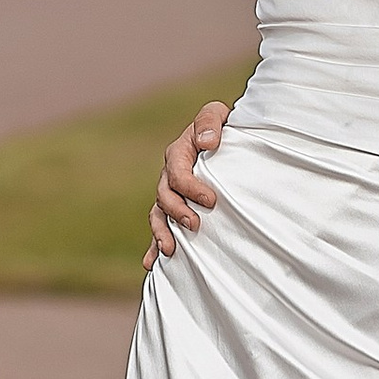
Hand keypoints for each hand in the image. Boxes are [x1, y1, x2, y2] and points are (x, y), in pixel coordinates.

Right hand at [146, 101, 231, 267]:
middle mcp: (169, 175)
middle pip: (164, 196)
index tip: (211, 200)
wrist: (227, 139)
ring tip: (170, 250)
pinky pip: (160, 227)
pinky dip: (153, 245)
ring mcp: (169, 193)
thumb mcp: (218, 115)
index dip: (191, 187)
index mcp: (178, 153)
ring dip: (161, 233)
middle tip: (195, 225)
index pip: (178, 173)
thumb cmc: (224, 126)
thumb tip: (207, 142)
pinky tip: (150, 263)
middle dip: (177, 212)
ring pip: (158, 214)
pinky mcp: (174, 208)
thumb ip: (210, 122)